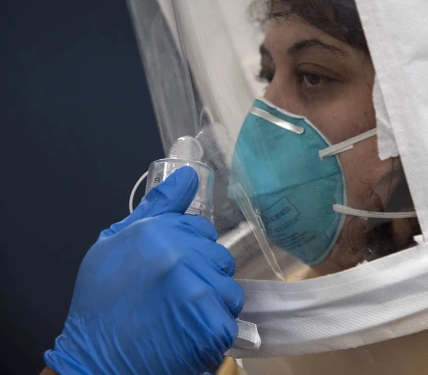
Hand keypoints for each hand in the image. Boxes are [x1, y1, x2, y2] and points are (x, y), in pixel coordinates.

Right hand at [44, 167, 243, 374]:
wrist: (93, 360)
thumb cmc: (101, 304)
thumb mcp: (114, 242)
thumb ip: (156, 207)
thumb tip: (188, 176)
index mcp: (158, 230)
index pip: (203, 230)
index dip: (191, 251)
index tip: (173, 268)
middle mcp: (180, 255)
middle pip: (220, 258)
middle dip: (204, 276)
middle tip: (175, 297)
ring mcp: (196, 290)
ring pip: (230, 290)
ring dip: (213, 305)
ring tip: (182, 318)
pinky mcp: (210, 324)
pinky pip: (230, 321)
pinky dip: (214, 332)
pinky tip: (188, 335)